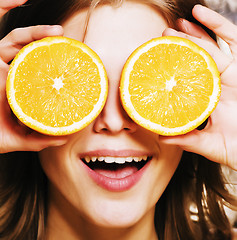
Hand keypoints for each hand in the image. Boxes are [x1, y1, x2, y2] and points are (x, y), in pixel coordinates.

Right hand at [0, 0, 67, 152]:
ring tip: (57, 31)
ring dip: (36, 32)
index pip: (41, 73)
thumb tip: (65, 138)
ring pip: (18, 40)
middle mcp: (11, 74)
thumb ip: (38, 139)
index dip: (56, 66)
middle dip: (49, 44)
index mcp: (21, 90)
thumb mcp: (16, 139)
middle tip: (69, 43)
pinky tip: (17, 0)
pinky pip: (0, 34)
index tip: (75, 66)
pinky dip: (2, 7)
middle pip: (33, 53)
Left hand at [161, 5, 236, 170]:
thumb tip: (160, 137)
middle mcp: (217, 85)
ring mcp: (231, 75)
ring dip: (195, 32)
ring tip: (178, 23)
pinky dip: (218, 25)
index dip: (173, 67)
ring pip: (212, 47)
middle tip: (165, 34)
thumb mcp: (207, 144)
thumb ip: (186, 139)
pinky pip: (232, 41)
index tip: (157, 58)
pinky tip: (202, 13)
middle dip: (181, 45)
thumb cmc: (236, 148)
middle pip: (197, 59)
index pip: (186, 78)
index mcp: (205, 100)